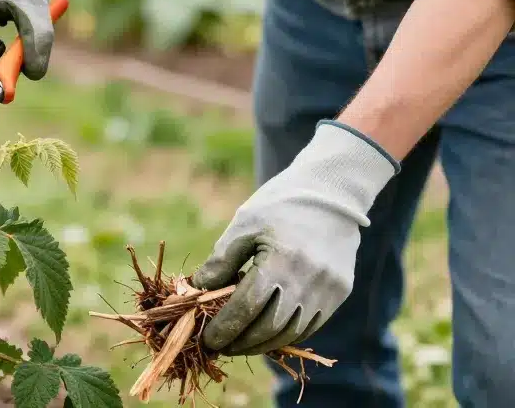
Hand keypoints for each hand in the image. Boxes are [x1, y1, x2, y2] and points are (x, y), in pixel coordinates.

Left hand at [193, 121, 398, 355]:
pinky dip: (285, 334)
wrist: (332, 193)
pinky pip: (309, 325)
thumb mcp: (245, 224)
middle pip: (269, 326)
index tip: (207, 339)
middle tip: (219, 346)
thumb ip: (222, 260)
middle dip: (241, 342)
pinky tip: (266, 334)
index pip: (247, 307)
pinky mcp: (340, 292)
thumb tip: (199, 290)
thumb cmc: (280, 204)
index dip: (225, 327)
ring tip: (239, 344)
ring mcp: (329, 289)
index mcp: (282, 259)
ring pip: (291, 332)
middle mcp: (309, 279)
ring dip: (262, 344)